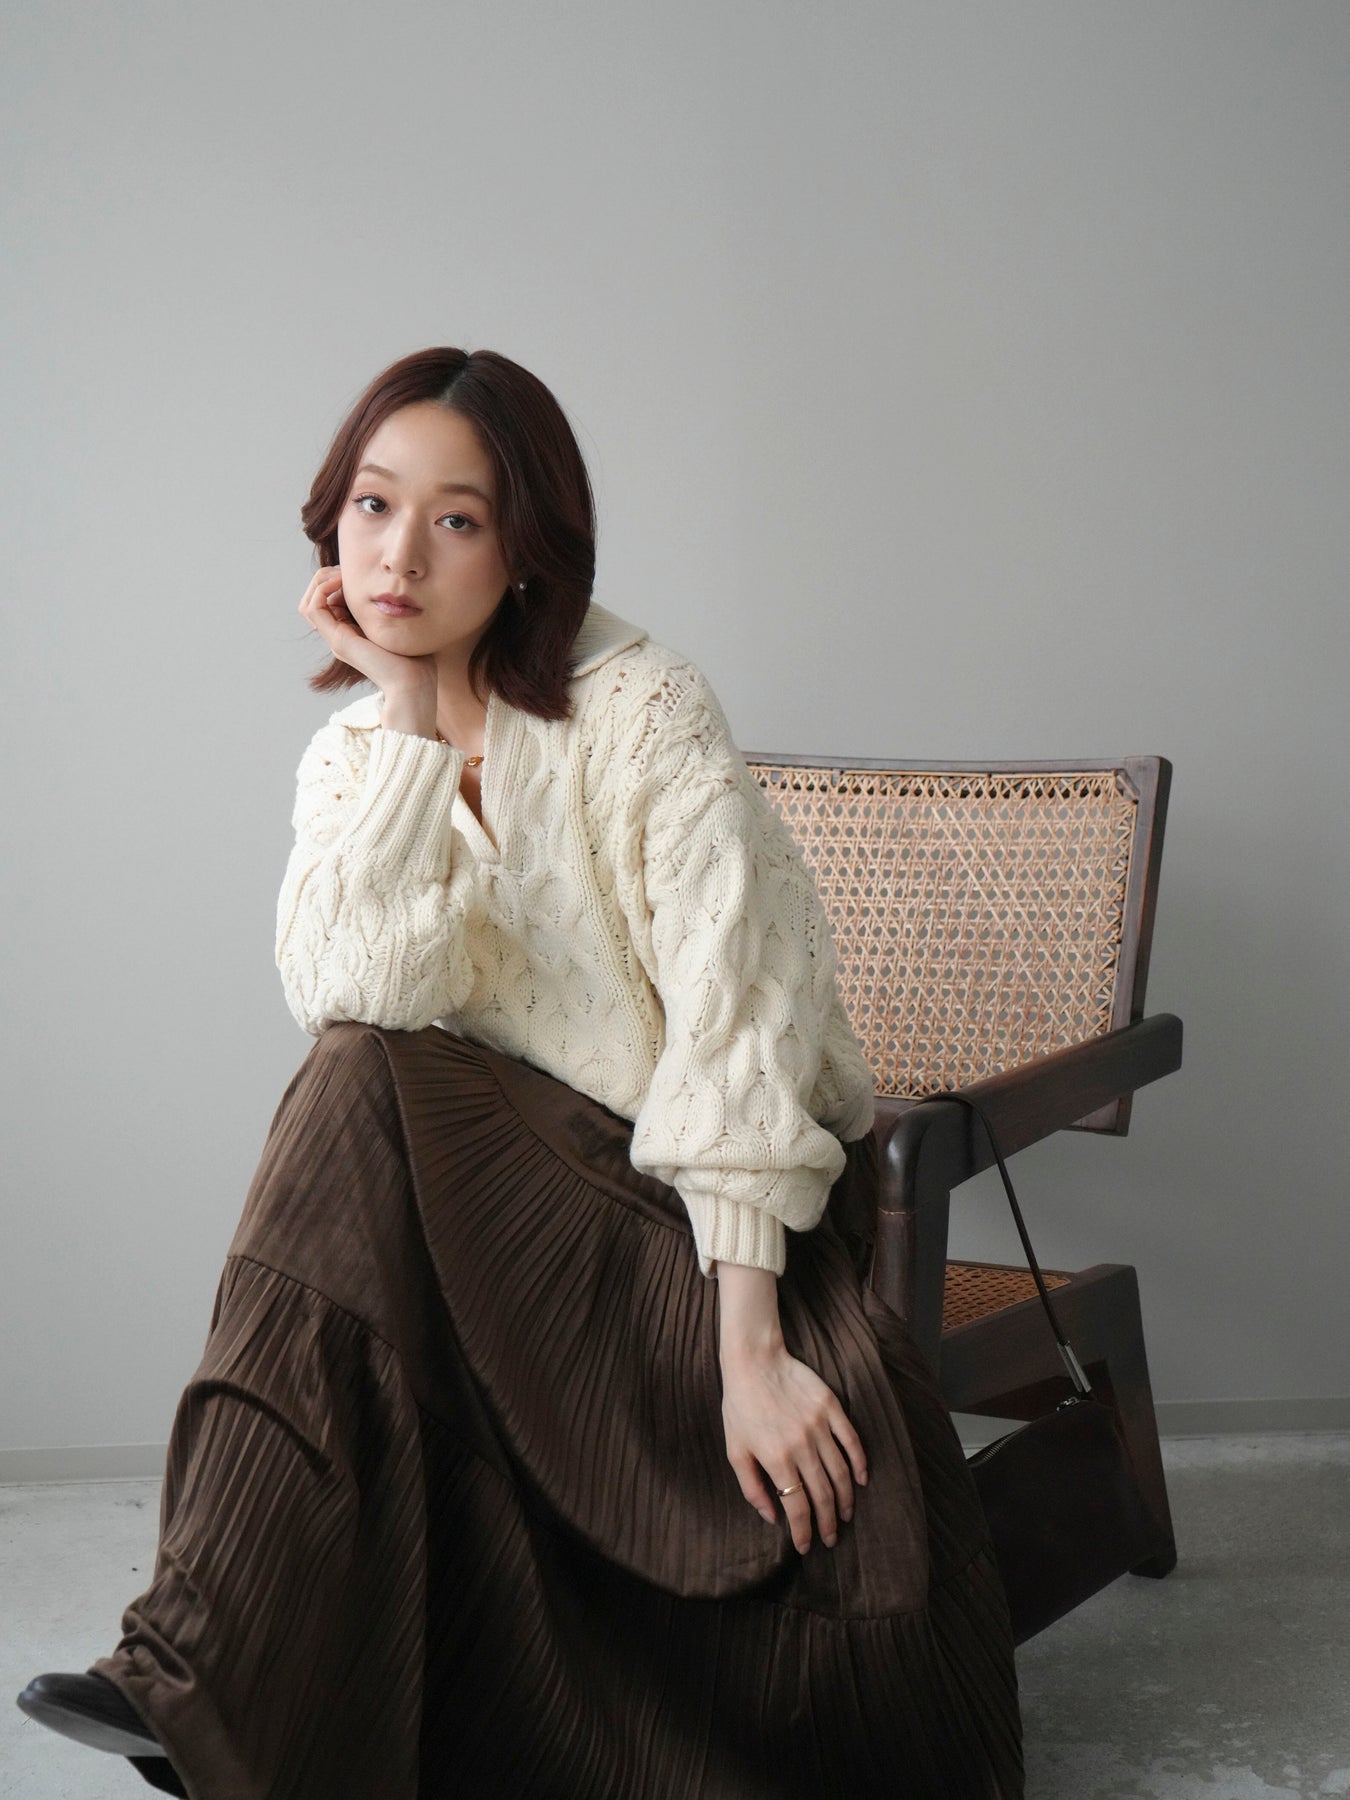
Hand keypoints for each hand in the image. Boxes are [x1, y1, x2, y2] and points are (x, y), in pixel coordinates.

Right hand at [298, 566, 437, 707]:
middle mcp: (340, 635)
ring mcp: (336, 638)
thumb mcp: (400, 623)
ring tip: (342, 573)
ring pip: (309, 602)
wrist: (414, 682)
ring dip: (321, 580)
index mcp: (352, 632)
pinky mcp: (338, 639)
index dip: (338, 580)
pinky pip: (313, 608)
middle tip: (347, 569)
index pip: (329, 599)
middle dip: (327, 576)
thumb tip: (393, 587)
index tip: (358, 571)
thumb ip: (391, 608)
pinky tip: (343, 581)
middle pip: (315, 599)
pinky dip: (322, 589)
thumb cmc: (416, 658)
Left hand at [720, 1339, 867, 1554]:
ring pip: (840, 1473)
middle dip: (828, 1522)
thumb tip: (771, 1518)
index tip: (807, 1545)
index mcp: (776, 1459)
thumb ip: (752, 1487)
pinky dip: (860, 1463)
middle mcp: (801, 1446)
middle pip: (823, 1495)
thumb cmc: (740, 1407)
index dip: (804, 1531)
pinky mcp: (831, 1408)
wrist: (755, 1361)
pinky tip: (861, 1479)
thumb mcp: (735, 1450)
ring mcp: (819, 1426)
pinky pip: (852, 1441)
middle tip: (831, 1538)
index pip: (797, 1507)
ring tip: (845, 1515)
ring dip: (845, 1499)